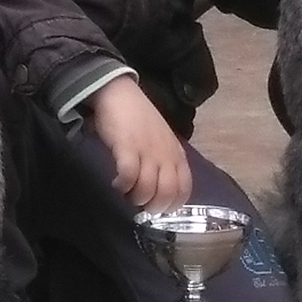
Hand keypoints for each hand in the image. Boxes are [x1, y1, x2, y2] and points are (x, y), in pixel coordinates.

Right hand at [87, 77, 193, 213]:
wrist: (120, 93)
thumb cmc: (140, 118)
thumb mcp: (163, 140)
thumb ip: (166, 161)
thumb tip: (161, 189)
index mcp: (176, 154)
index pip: (184, 189)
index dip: (172, 205)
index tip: (158, 208)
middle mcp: (165, 154)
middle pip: (167, 193)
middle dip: (153, 207)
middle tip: (140, 206)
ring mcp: (147, 150)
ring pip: (147, 189)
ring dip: (136, 198)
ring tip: (126, 193)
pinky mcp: (127, 147)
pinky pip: (128, 175)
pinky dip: (122, 185)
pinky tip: (116, 182)